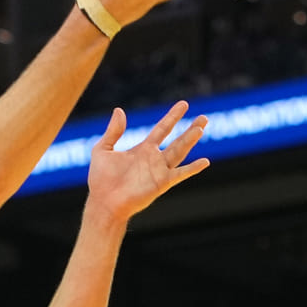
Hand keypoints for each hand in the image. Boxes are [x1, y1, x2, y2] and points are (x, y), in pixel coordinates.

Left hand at [85, 101, 209, 221]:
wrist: (103, 202)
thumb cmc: (101, 179)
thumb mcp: (103, 149)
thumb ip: (113, 131)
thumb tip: (119, 110)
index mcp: (143, 149)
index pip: (162, 129)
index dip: (173, 116)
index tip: (184, 104)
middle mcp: (154, 159)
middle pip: (178, 140)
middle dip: (191, 128)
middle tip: (204, 118)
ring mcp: (159, 171)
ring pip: (180, 152)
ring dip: (190, 140)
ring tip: (201, 128)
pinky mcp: (162, 183)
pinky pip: (180, 174)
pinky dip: (193, 168)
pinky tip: (205, 162)